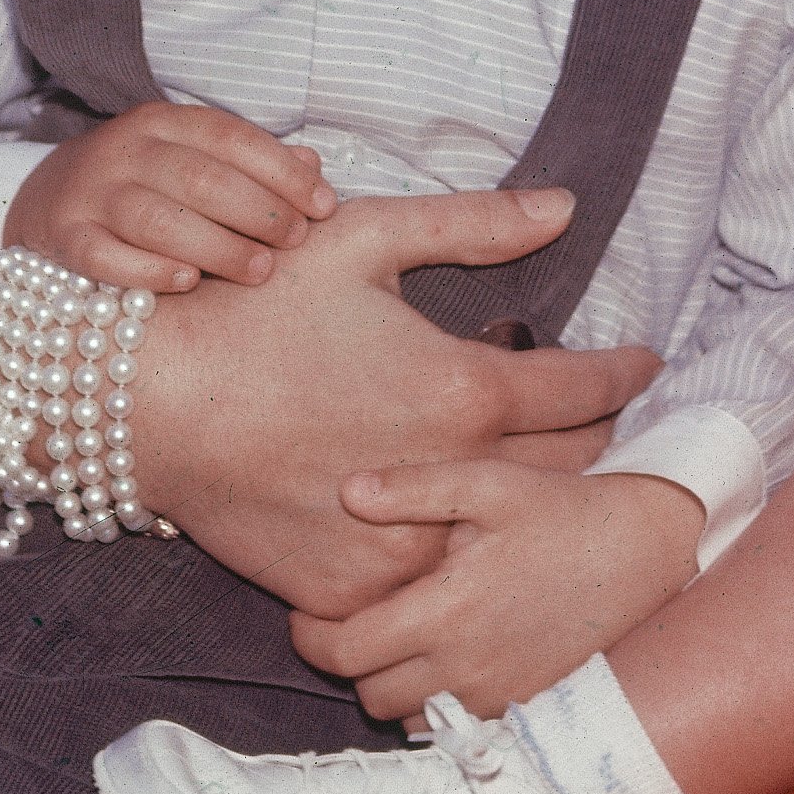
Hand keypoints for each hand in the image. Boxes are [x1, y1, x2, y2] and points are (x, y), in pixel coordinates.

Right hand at [4, 98, 331, 290]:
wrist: (44, 196)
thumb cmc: (143, 183)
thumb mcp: (191, 157)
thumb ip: (250, 162)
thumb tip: (314, 167)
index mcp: (163, 123)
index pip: (231, 138)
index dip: (283, 172)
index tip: (324, 207)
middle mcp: (125, 151)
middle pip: (200, 178)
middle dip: (258, 211)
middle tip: (295, 241)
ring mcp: (91, 194)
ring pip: (158, 218)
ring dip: (216, 245)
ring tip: (259, 270)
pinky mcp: (65, 238)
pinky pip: (105, 257)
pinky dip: (148, 269)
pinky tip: (186, 281)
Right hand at [130, 186, 664, 619]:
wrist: (148, 400)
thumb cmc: (254, 305)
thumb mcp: (364, 237)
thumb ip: (475, 223)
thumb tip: (566, 205)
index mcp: (466, 387)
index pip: (590, 390)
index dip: (627, 372)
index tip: (645, 363)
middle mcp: (451, 475)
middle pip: (569, 466)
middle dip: (595, 435)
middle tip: (599, 415)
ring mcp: (404, 545)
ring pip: (505, 532)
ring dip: (530, 500)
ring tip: (541, 472)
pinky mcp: (355, 588)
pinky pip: (432, 581)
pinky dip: (454, 551)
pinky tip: (461, 526)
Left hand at [288, 459, 704, 723]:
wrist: (643, 551)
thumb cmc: (561, 509)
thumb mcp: (490, 482)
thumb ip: (415, 488)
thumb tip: (347, 490)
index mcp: (447, 611)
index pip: (345, 652)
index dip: (311, 636)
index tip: (308, 612)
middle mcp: (466, 667)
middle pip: (368, 695)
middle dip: (348, 662)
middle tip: (350, 622)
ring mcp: (496, 695)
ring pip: (407, 719)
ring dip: (390, 686)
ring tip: (397, 638)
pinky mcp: (521, 707)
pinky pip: (453, 727)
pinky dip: (433, 702)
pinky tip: (441, 657)